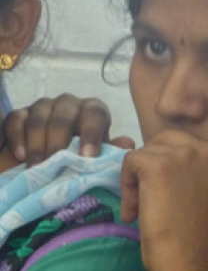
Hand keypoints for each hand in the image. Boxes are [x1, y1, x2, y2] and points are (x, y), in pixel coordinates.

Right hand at [2, 94, 134, 165]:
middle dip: (59, 143)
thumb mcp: (97, 157)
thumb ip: (111, 151)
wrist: (47, 163)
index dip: (91, 135)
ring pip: (39, 118)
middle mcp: (69, 104)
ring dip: (39, 145)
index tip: (86, 157)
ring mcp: (43, 106)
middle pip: (64, 117)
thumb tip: (127, 143)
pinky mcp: (19, 113)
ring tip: (37, 167)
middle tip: (55, 166)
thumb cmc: (78, 159)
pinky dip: (18, 138)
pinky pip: (16, 120)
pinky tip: (22, 156)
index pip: (95, 115)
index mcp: (93, 111)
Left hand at [120, 130, 207, 270]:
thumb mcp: (206, 193)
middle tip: (150, 199)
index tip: (172, 200)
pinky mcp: (157, 163)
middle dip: (152, 167)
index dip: (171, 171)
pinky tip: (134, 211)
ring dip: (137, 180)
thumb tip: (158, 156)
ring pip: (146, 152)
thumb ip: (194, 171)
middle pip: (166, 141)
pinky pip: (130, 161)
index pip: (188, 147)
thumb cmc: (196, 237)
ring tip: (141, 209)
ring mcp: (185, 153)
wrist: (189, 262)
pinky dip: (126, 186)